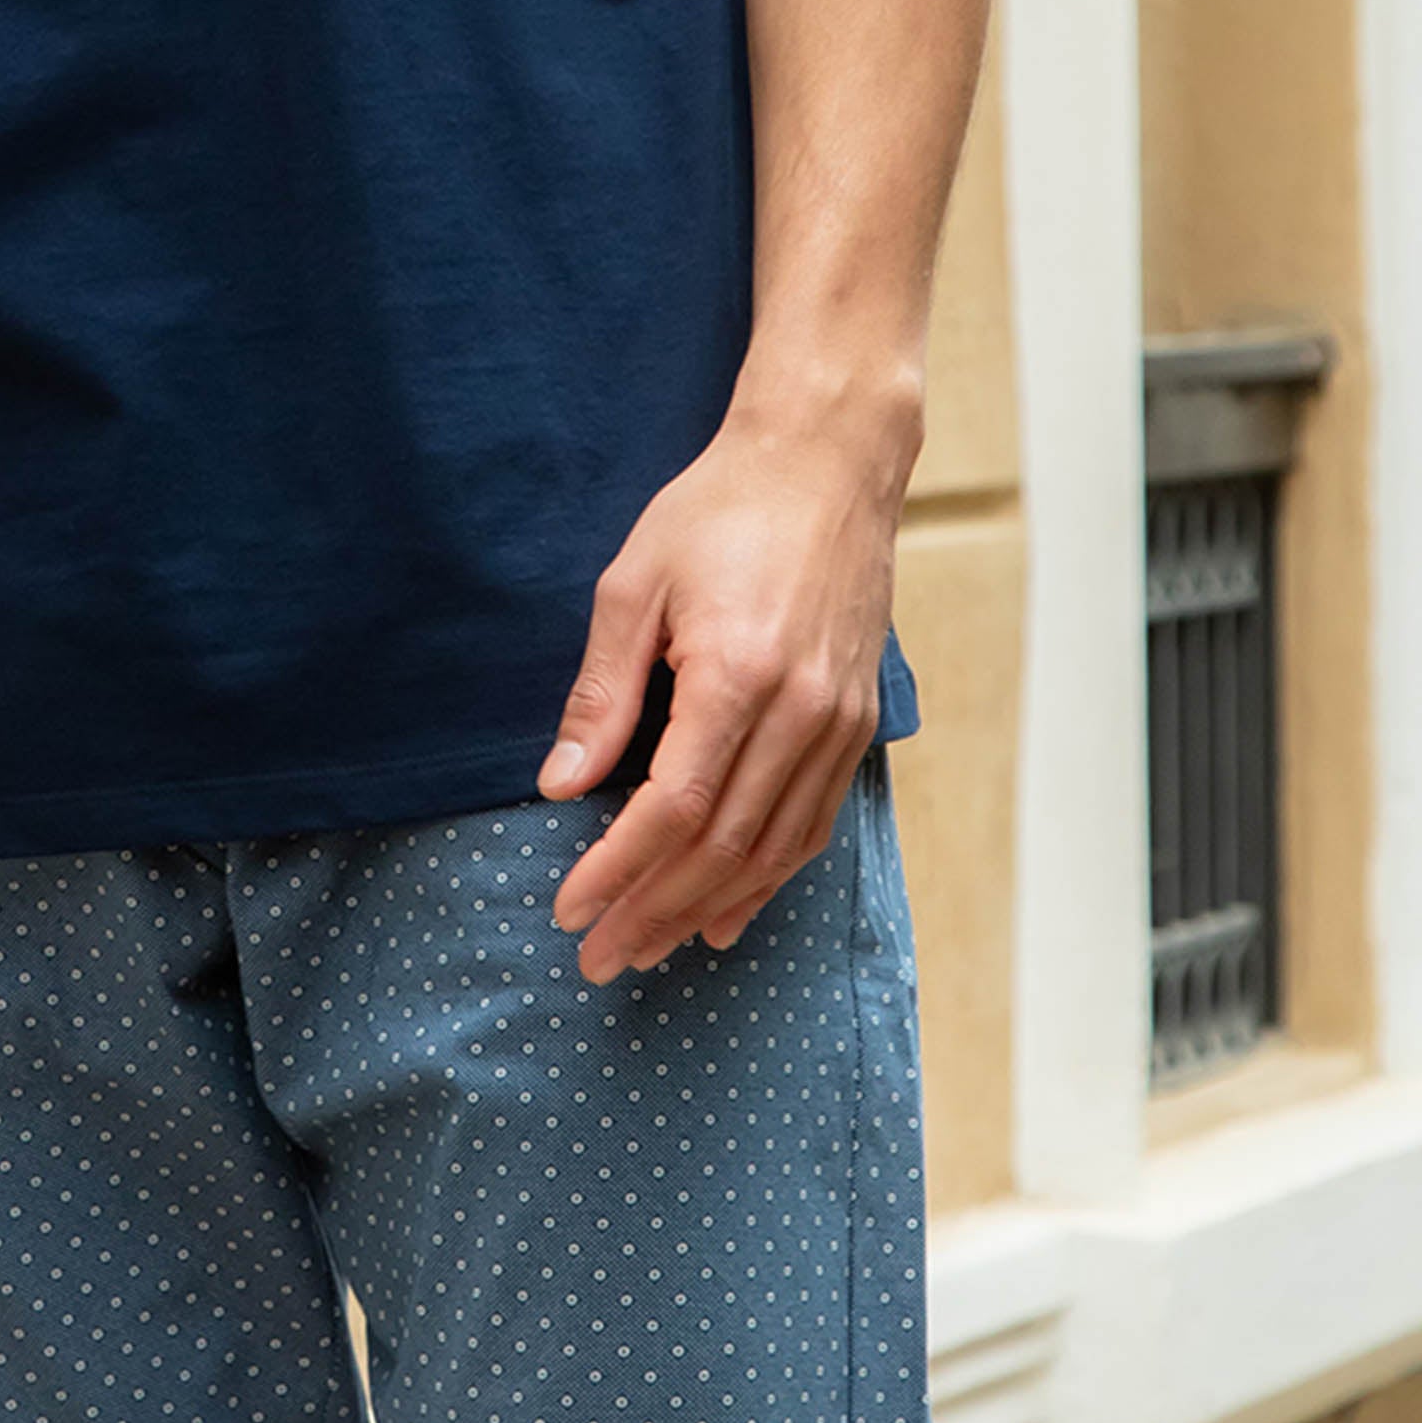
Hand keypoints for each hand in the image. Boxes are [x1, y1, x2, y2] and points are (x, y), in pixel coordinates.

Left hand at [538, 403, 903, 982]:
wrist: (827, 465)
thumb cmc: (720, 511)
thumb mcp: (635, 583)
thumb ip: (602, 690)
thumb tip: (562, 783)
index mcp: (737, 674)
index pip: (672, 808)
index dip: (618, 870)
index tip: (569, 909)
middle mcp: (801, 711)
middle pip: (723, 845)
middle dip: (654, 910)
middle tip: (598, 957)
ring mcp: (840, 722)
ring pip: (774, 848)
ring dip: (707, 908)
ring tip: (650, 948)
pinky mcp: (859, 723)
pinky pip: (812, 823)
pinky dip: (768, 878)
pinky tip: (727, 911)